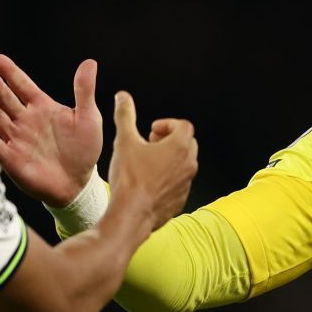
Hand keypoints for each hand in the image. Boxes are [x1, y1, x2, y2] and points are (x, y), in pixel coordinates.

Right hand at [0, 55, 103, 206]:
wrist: (78, 184)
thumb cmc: (84, 150)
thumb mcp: (89, 118)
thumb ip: (84, 90)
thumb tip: (90, 62)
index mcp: (42, 107)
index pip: (22, 85)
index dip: (10, 72)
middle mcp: (25, 120)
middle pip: (6, 99)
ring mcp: (16, 138)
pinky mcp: (11, 158)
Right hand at [107, 91, 196, 229]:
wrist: (132, 214)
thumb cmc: (130, 178)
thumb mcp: (125, 141)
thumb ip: (125, 115)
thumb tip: (123, 97)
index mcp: (180, 147)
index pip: (184, 126)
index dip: (167, 124)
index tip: (151, 130)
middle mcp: (189, 165)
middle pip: (187, 144)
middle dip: (169, 140)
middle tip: (150, 143)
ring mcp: (186, 184)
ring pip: (183, 165)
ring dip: (169, 159)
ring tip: (147, 162)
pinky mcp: (180, 200)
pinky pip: (178, 184)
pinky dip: (167, 178)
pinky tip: (147, 182)